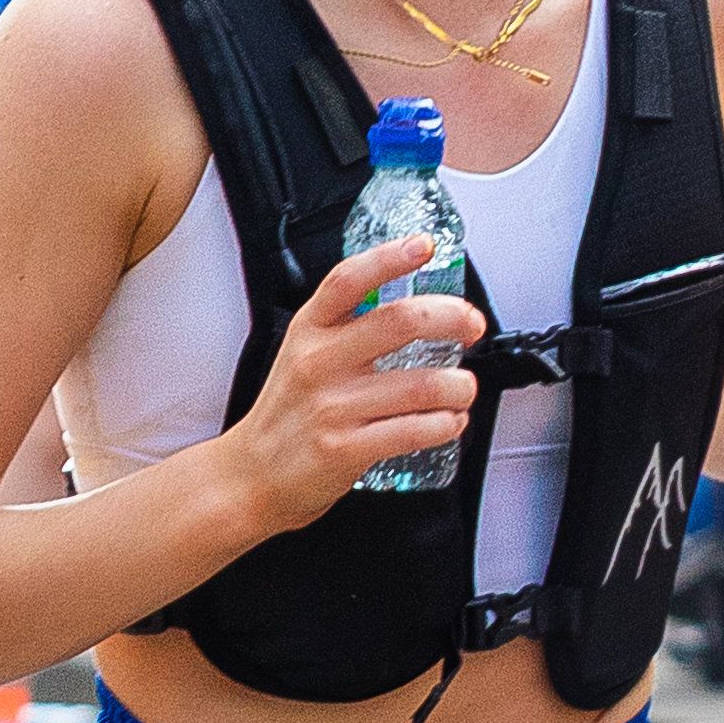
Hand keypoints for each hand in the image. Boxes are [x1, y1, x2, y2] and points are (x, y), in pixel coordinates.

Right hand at [226, 238, 481, 529]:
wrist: (252, 475)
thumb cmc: (288, 414)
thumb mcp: (301, 354)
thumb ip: (346, 327)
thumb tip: (415, 305)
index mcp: (309, 330)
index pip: (348, 281)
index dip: (390, 258)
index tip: (424, 247)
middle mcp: (318, 363)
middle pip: (400, 322)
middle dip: (453, 318)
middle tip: (471, 326)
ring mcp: (331, 408)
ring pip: (421, 384)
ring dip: (459, 385)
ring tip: (463, 388)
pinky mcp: (344, 449)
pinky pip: (413, 431)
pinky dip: (446, 425)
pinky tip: (449, 422)